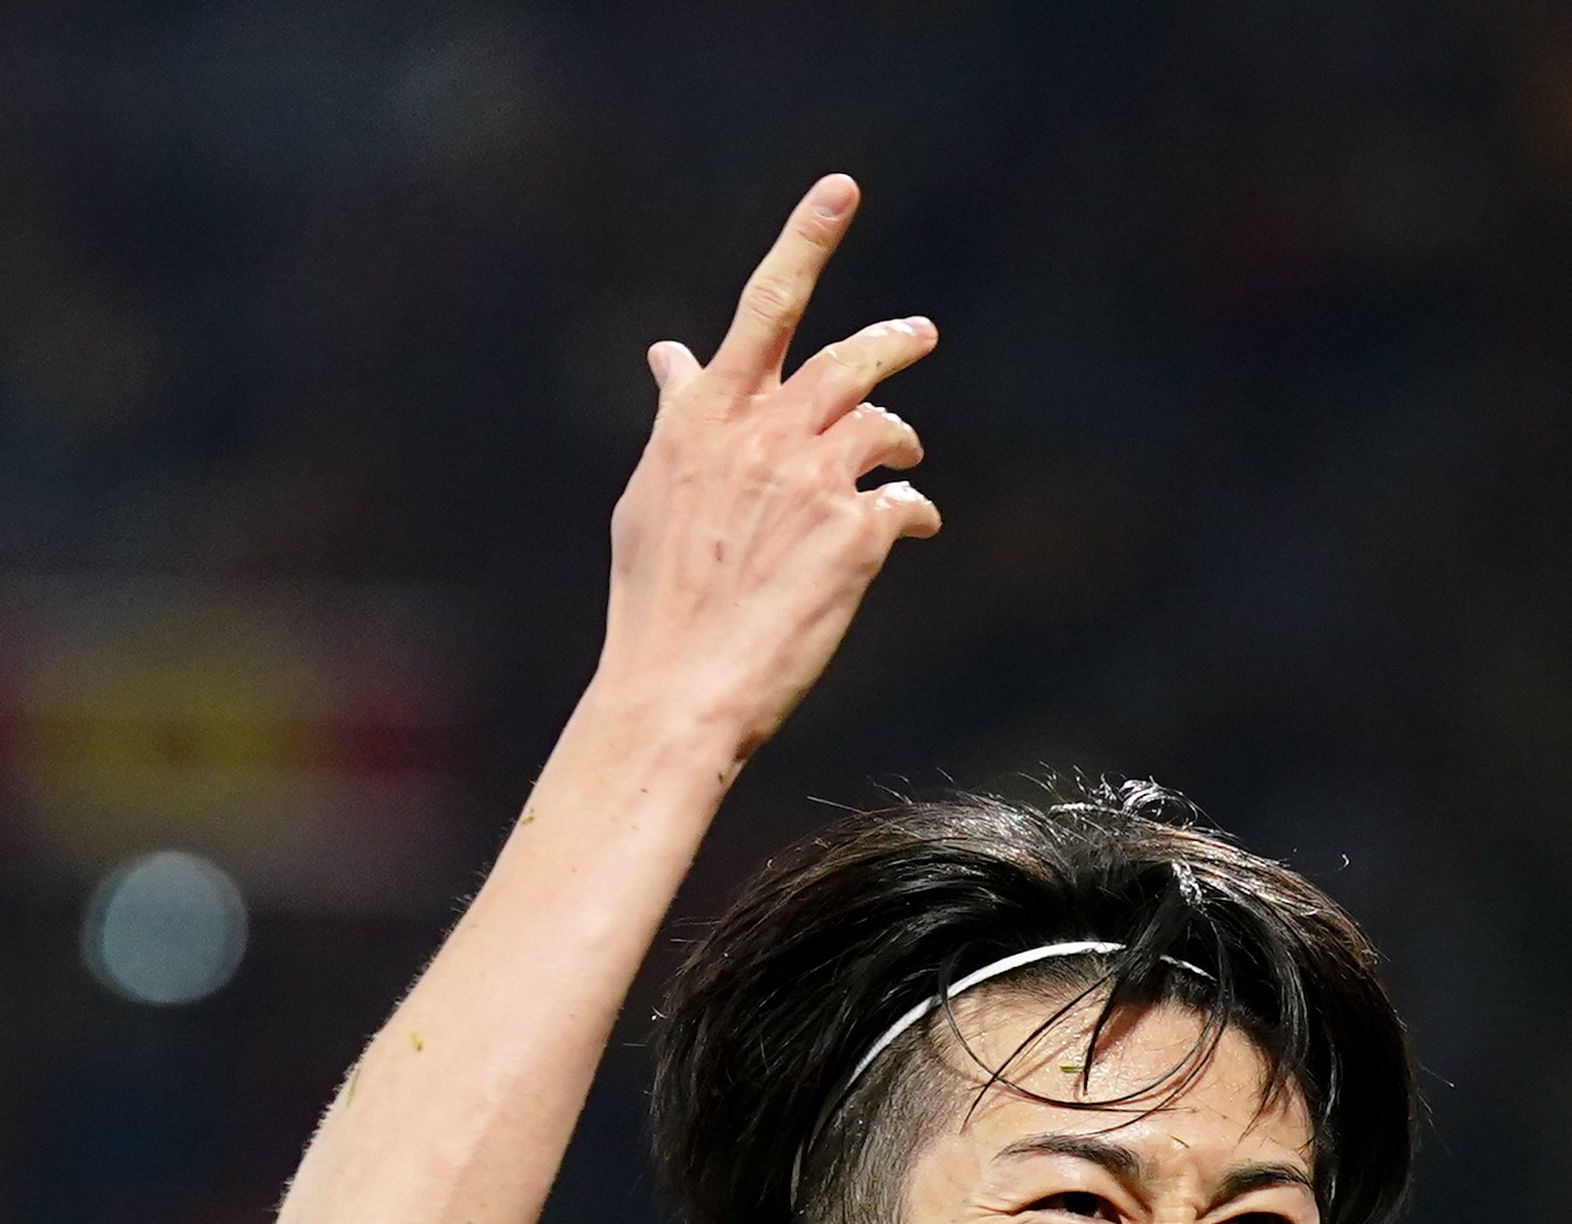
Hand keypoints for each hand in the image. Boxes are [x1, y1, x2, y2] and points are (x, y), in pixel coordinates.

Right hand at [601, 174, 942, 752]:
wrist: (676, 686)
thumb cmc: (657, 597)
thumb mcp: (651, 491)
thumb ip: (677, 415)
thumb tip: (670, 351)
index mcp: (704, 417)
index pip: (763, 305)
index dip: (807, 239)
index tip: (843, 188)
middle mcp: (762, 433)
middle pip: (847, 360)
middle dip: (891, 341)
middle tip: (920, 332)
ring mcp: (813, 480)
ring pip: (884, 425)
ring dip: (900, 434)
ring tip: (906, 452)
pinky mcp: (858, 534)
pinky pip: (907, 502)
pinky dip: (914, 510)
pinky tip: (914, 528)